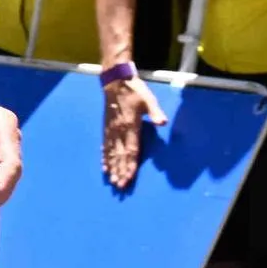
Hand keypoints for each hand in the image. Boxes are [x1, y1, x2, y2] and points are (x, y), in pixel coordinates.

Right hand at [102, 72, 153, 192]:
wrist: (116, 81)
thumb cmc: (135, 90)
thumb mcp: (148, 99)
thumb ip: (155, 112)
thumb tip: (163, 122)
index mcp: (131, 126)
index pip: (131, 150)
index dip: (130, 165)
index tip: (128, 177)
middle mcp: (119, 131)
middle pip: (120, 155)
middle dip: (120, 171)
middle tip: (119, 186)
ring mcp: (111, 130)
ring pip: (111, 153)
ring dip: (112, 167)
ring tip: (111, 180)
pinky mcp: (106, 127)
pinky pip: (105, 145)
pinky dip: (104, 157)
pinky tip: (104, 166)